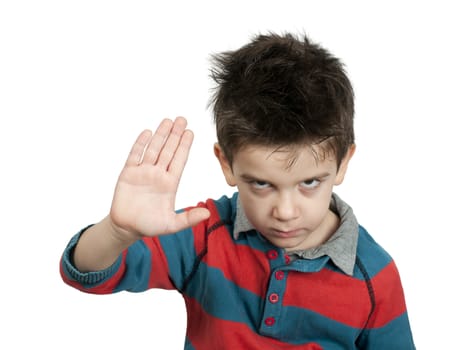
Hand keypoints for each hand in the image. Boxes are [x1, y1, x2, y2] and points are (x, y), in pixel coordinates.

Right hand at [109, 117, 209, 240]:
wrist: (127, 228)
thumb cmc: (150, 226)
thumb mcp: (172, 225)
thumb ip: (188, 218)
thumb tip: (207, 214)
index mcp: (170, 183)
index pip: (179, 160)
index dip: (185, 146)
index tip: (191, 132)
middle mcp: (158, 174)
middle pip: (168, 150)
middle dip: (175, 135)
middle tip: (182, 119)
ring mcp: (143, 172)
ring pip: (153, 149)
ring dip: (160, 135)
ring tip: (168, 120)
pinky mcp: (128, 174)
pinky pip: (135, 156)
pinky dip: (140, 144)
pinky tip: (147, 132)